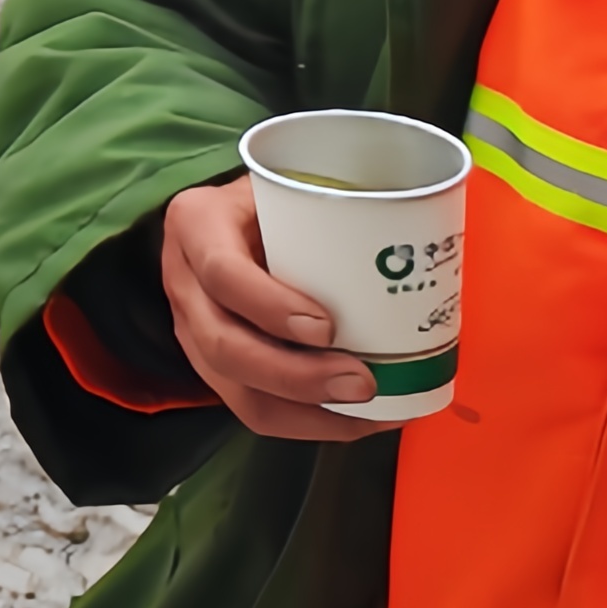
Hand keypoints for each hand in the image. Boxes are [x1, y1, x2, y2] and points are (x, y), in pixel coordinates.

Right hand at [159, 177, 393, 437]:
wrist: (232, 215)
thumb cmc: (272, 198)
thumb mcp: (288, 183)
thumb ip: (332, 204)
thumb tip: (422, 230)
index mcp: (197, 224)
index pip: (222, 273)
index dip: (270, 308)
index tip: (329, 327)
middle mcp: (184, 282)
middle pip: (224, 346)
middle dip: (296, 377)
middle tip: (363, 382)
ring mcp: (192, 329)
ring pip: (236, 391)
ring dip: (306, 412)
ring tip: (368, 412)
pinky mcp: (213, 366)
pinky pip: (254, 408)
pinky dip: (309, 424)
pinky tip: (356, 421)